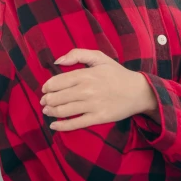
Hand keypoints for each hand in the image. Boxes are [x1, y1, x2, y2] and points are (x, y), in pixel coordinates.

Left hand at [39, 48, 157, 131]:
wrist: (137, 91)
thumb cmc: (116, 73)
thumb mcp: (99, 57)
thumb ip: (78, 54)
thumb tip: (57, 60)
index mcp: (86, 74)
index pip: (59, 81)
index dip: (48, 86)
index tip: (44, 89)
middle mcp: (87, 90)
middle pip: (59, 97)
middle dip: (47, 100)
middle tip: (43, 102)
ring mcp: (92, 105)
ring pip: (64, 111)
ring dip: (51, 112)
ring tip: (47, 111)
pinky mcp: (97, 118)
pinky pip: (76, 123)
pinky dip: (62, 126)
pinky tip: (54, 126)